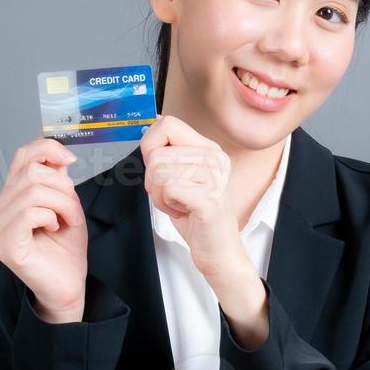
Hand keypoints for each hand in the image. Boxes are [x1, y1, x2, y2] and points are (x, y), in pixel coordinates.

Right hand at [0, 137, 88, 322]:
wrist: (69, 283)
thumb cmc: (65, 248)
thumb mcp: (67, 204)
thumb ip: (58, 179)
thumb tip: (58, 154)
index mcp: (11, 196)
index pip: (22, 156)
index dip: (47, 149)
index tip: (70, 159)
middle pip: (31, 173)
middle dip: (62, 188)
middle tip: (72, 210)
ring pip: (32, 192)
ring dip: (62, 204)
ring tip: (67, 221)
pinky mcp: (5, 246)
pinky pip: (29, 213)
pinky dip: (50, 217)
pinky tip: (54, 229)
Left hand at [139, 115, 252, 283]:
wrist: (219, 249)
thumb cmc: (196, 214)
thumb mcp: (182, 175)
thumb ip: (170, 150)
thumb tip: (156, 120)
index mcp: (209, 148)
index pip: (167, 124)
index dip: (150, 145)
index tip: (158, 167)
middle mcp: (215, 158)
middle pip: (157, 154)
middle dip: (152, 180)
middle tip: (170, 195)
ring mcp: (215, 178)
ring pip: (159, 172)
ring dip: (159, 195)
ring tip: (177, 204)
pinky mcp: (209, 200)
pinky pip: (168, 189)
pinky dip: (166, 205)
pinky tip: (181, 211)